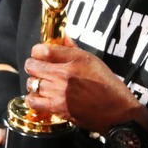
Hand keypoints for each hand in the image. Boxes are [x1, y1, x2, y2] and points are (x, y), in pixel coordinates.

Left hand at [23, 40, 147, 133]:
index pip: (42, 50)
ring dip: (34, 82)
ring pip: (31, 83)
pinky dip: (33, 98)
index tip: (40, 54)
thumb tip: (62, 37)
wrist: (116, 111)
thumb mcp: (92, 60)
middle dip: (33, 65)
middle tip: (40, 69)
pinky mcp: (57, 108)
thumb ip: (72, 49)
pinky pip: (33, 101)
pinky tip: (40, 97)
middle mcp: (64, 75)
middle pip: (32, 66)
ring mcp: (58, 93)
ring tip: (42, 83)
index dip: (37, 51)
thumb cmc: (107, 84)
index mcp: (74, 60)